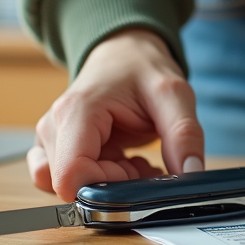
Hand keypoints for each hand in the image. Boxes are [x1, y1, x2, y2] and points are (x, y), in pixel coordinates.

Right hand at [28, 28, 203, 200]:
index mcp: (75, 113)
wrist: (124, 54)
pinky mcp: (58, 151)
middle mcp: (53, 129)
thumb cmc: (142, 68)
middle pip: (75, 187)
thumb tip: (192, 174)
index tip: (140, 171)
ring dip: (111, 186)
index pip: (72, 176)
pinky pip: (76, 185)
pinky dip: (103, 183)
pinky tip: (125, 163)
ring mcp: (51, 142)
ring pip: (74, 190)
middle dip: (116, 186)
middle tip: (145, 163)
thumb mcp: (174, 94)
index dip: (109, 187)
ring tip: (136, 161)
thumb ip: (184, 134)